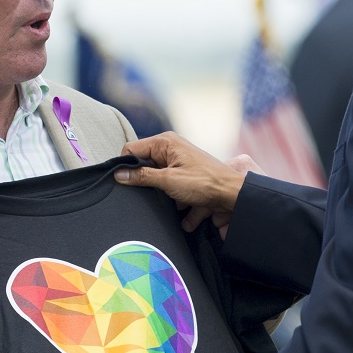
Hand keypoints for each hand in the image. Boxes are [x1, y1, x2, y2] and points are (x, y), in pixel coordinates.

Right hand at [115, 132, 248, 233]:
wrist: (233, 194)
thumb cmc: (205, 183)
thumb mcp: (168, 180)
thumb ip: (141, 176)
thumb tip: (119, 174)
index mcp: (165, 142)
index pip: (131, 149)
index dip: (126, 166)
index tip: (125, 182)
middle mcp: (171, 148)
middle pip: (144, 164)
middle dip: (145, 182)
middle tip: (151, 194)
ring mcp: (178, 161)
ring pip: (157, 177)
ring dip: (162, 194)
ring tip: (173, 202)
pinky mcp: (185, 174)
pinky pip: (170, 186)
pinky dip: (175, 199)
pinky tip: (184, 210)